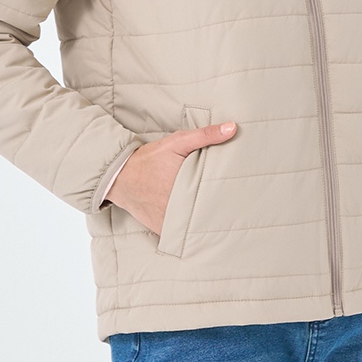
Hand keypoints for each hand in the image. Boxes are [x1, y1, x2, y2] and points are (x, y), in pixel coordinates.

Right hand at [104, 121, 236, 234]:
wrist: (121, 177)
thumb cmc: (151, 158)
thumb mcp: (178, 142)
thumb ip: (205, 135)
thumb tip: (233, 128)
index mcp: (188, 185)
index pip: (217, 195)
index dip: (230, 195)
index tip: (240, 195)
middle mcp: (179, 206)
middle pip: (207, 211)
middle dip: (219, 209)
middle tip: (233, 206)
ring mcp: (170, 221)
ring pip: (194, 225)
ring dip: (204, 221)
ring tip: (219, 218)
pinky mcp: (162, 229)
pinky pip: (179, 233)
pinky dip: (187, 231)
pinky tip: (197, 227)